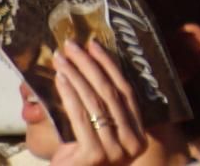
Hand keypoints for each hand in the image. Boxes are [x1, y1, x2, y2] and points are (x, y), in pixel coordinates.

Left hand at [46, 38, 147, 164]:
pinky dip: (70, 95)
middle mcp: (133, 144)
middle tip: (73, 46)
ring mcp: (115, 152)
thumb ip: (100, 112)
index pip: (127, 92)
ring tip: (62, 59)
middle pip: (111, 93)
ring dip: (77, 75)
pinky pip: (81, 117)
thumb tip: (86, 71)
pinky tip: (61, 79)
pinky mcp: (95, 157)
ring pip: (96, 102)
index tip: (94, 45)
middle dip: (90, 65)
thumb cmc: (80, 163)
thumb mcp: (96, 136)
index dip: (110, 66)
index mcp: (138, 136)